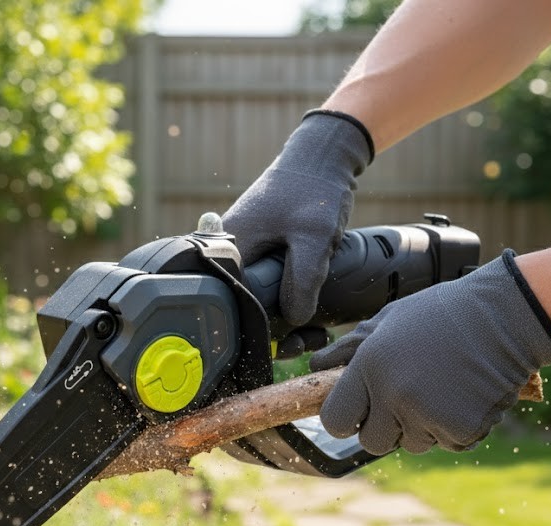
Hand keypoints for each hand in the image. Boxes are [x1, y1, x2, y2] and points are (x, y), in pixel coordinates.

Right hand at [223, 110, 372, 326]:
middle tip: (306, 341)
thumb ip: (302, 280)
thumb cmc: (313, 189)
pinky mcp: (258, 253)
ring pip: (256, 299)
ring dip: (282, 317)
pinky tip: (308, 314)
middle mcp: (228, 254)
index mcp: (229, 251)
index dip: (260, 328)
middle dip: (273, 329)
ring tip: (312, 332)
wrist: (322, 158)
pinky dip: (285, 301)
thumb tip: (294, 321)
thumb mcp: (314, 237)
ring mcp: (243, 254)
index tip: (289, 342)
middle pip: (242, 306)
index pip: (233, 304)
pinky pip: (265, 286)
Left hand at [308, 251, 550, 453]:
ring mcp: (428, 416)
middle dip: (384, 428)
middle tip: (406, 398)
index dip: (345, 418)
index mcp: (369, 368)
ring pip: (412, 444)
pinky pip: (447, 444)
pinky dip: (455, 428)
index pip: (335, 420)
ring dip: (423, 426)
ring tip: (441, 386)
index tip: (358, 411)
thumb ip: (348, 348)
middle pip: (371, 442)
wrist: (505, 315)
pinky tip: (464, 395)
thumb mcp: (388, 320)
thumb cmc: (441, 314)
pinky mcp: (461, 430)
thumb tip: (314, 366)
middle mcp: (393, 396)